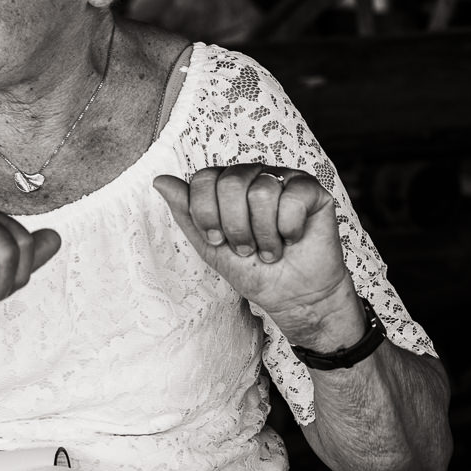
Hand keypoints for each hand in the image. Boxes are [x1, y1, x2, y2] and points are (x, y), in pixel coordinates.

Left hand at [154, 165, 356, 344]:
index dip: (207, 214)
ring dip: (264, 234)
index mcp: (225, 184)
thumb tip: (159, 180)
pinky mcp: (311, 190)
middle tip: (247, 249)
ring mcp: (282, 179)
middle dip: (236, 227)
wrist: (292, 295)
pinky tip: (292, 239)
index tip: (218, 241)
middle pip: (231, 182)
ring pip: (263, 191)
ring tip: (271, 250)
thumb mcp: (209, 246)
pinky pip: (293, 196)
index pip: (203, 178)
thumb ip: (186, 212)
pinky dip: (289, 228)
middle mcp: (253, 175)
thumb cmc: (252, 270)